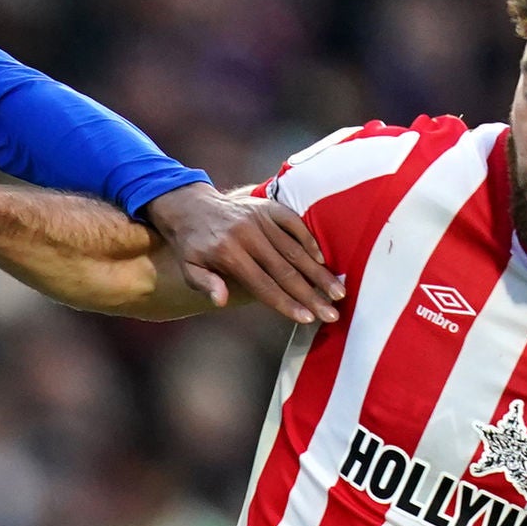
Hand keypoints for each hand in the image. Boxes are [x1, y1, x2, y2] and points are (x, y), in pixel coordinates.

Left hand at [141, 183, 340, 324]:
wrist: (192, 207)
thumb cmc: (192, 246)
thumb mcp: (189, 267)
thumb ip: (205, 284)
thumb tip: (221, 301)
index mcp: (228, 254)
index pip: (263, 285)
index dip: (287, 303)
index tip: (308, 318)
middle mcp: (248, 235)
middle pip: (285, 270)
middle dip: (311, 294)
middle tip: (333, 313)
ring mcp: (260, 219)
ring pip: (295, 250)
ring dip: (319, 272)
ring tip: (338, 291)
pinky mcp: (269, 207)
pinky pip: (295, 224)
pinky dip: (310, 242)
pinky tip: (323, 261)